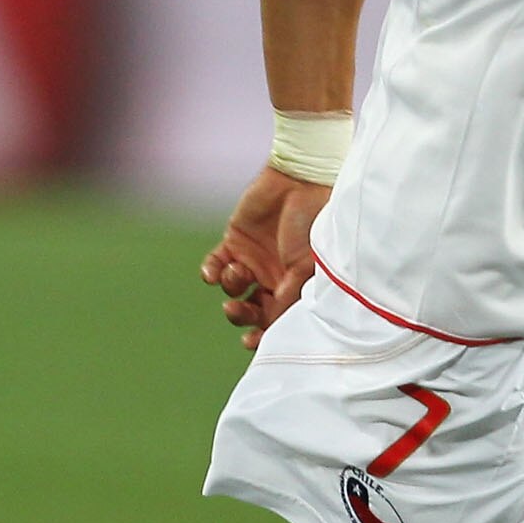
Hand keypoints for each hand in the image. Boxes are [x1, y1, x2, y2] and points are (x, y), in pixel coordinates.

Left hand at [200, 166, 330, 348]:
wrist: (301, 181)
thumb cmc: (313, 224)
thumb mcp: (307, 267)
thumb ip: (289, 297)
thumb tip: (273, 326)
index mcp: (296, 285)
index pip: (277, 318)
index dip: (264, 333)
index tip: (250, 341)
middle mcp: (274, 276)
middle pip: (251, 308)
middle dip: (241, 315)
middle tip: (234, 311)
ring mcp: (254, 259)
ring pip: (232, 288)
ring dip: (230, 286)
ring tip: (237, 272)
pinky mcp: (235, 241)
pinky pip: (215, 265)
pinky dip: (210, 272)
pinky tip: (212, 272)